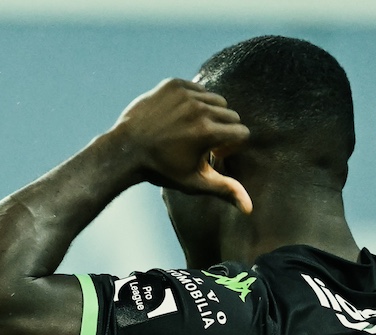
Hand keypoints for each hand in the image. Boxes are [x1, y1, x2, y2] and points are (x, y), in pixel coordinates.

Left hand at [112, 78, 252, 212]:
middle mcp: (199, 109)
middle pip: (232, 115)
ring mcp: (185, 94)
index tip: (216, 153)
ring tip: (194, 128)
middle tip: (204, 143)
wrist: (125, 150)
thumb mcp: (194, 182)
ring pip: (217, 100)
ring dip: (213, 113)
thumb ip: (225, 189)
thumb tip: (250, 208)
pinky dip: (196, 101)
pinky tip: (180, 116)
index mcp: (208, 133)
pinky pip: (199, 89)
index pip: (242, 132)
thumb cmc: (162, 170)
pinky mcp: (173, 84)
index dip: (232, 146)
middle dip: (225, 129)